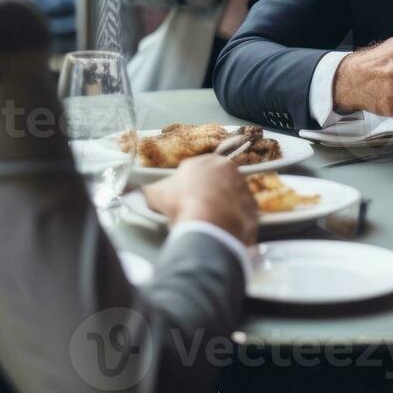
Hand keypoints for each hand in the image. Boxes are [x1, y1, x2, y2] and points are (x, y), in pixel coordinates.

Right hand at [142, 154, 257, 245]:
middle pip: (217, 182)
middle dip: (206, 195)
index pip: (197, 170)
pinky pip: (241, 216)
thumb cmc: (183, 204)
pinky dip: (232, 223)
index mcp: (208, 161)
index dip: (188, 186)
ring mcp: (244, 190)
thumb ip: (151, 189)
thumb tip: (140, 191)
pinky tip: (221, 231)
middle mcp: (230, 171)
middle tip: (195, 211)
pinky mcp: (252, 210)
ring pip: (230, 198)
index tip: (184, 198)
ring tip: (207, 224)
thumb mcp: (157, 193)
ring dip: (221, 208)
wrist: (209, 226)